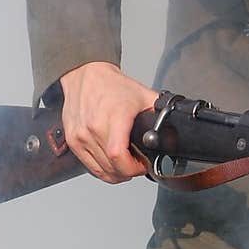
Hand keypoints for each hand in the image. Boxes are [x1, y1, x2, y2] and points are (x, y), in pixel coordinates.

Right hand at [59, 61, 157, 182]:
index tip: (141, 166)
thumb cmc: (112, 85)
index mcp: (114, 117)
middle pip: (111, 167)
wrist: (85, 74)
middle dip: (128, 172)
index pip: (118, 155)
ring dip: (115, 173)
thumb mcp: (143, 96)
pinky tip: (110, 162)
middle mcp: (93, 127)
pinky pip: (89, 166)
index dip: (133, 168)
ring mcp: (80, 135)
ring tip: (125, 164)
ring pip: (100, 170)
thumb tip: (176, 126)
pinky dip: (102, 169)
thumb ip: (160, 112)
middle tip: (136, 166)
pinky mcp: (72, 140)